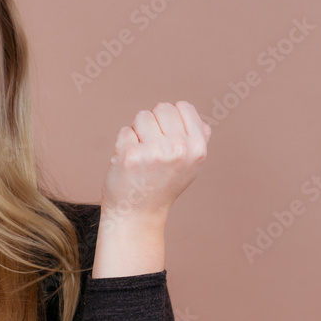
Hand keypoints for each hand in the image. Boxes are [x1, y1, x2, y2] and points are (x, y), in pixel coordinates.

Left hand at [101, 101, 210, 225]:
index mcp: (197, 148)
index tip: (166, 137)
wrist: (138, 213)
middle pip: (162, 108)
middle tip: (151, 147)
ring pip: (142, 116)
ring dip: (137, 132)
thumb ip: (195, 137)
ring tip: (141, 155)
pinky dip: (123, 144)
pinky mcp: (130, 155)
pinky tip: (129, 163)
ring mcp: (154, 152)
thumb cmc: (162, 184)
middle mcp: (179, 149)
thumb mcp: (190, 164)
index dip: (171, 119)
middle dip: (153, 123)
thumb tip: (188, 110)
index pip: (184, 106)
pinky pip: (125, 131)